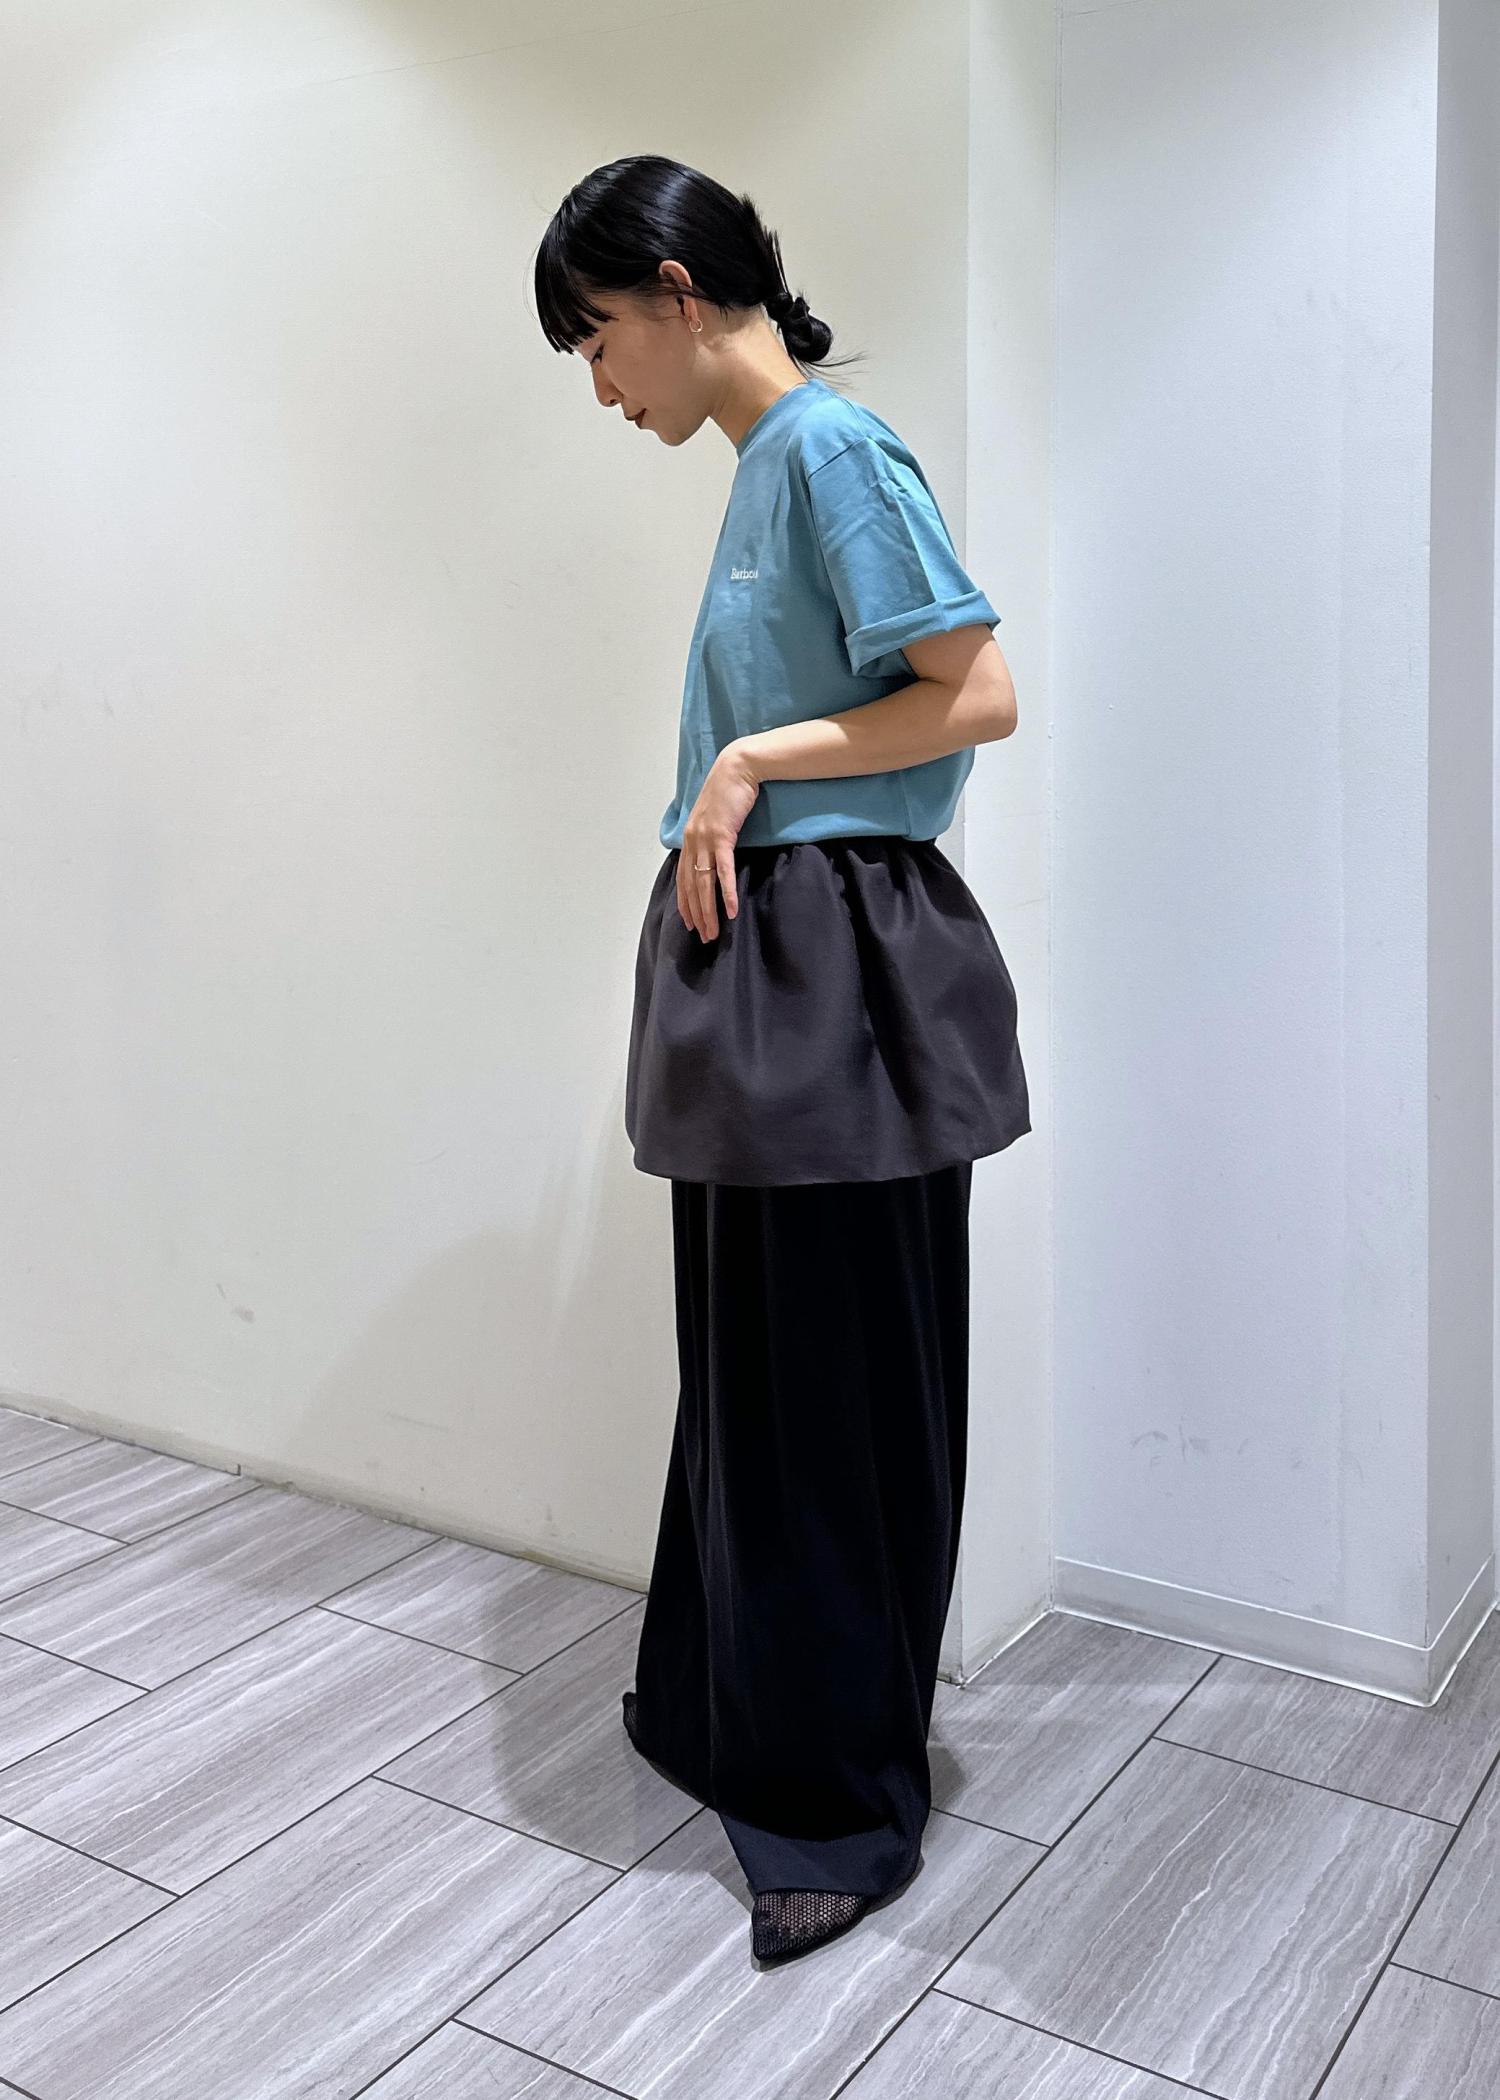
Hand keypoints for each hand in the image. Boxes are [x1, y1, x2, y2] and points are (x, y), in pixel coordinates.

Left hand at [677, 741, 760, 942]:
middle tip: (703, 936)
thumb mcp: (715, 816)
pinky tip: (731, 910)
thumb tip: (715, 853)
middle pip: (691, 886)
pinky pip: (724, 870)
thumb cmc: (729, 790)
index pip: (684, 878)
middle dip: (696, 915)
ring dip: (709, 911)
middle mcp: (692, 840)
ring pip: (704, 884)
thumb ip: (711, 835)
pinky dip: (727, 892)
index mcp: (689, 838)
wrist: (738, 768)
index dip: (685, 903)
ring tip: (713, 932)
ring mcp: (705, 839)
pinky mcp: (722, 836)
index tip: (689, 923)